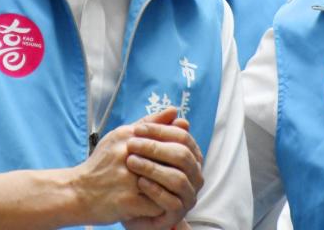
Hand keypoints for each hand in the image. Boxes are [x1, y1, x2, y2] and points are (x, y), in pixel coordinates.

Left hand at [123, 109, 204, 229]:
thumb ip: (156, 130)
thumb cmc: (138, 173)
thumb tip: (173, 110)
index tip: (137, 129)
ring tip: (131, 162)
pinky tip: (139, 182)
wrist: (129, 205)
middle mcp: (194, 175)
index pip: (183, 137)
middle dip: (156, 148)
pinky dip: (155, 190)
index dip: (160, 131)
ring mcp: (188, 195)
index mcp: (190, 156)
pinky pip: (171, 201)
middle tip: (131, 144)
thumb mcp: (144, 149)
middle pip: (182, 156)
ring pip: (178, 179)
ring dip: (153, 168)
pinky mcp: (178, 213)